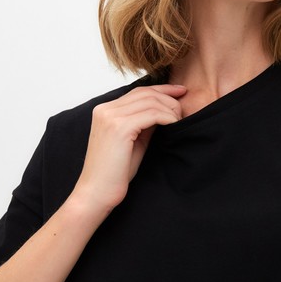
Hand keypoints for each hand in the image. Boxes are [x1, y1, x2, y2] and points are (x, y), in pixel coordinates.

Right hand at [70, 84, 186, 217]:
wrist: (97, 192)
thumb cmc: (115, 172)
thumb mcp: (133, 140)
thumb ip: (144, 123)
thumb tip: (164, 109)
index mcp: (105, 110)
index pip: (138, 91)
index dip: (162, 89)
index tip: (180, 91)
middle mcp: (105, 109)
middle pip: (145, 93)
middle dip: (169, 98)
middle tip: (183, 109)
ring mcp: (111, 117)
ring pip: (150, 101)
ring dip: (170, 109)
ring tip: (179, 120)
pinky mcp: (120, 128)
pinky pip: (152, 114)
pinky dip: (167, 117)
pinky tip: (174, 125)